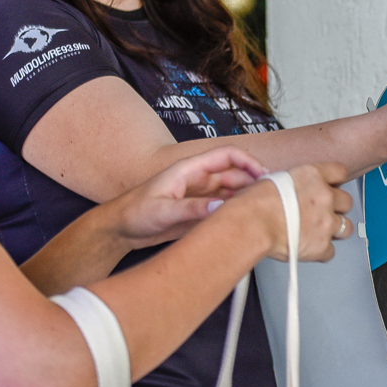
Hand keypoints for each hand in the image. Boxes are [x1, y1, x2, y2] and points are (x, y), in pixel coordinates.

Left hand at [108, 147, 266, 249]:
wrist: (118, 231)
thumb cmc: (133, 213)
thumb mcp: (161, 210)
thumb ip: (190, 209)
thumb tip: (218, 208)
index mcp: (190, 169)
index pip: (227, 155)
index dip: (248, 161)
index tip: (263, 175)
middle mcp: (199, 180)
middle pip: (235, 175)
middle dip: (253, 183)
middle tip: (268, 199)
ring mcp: (201, 197)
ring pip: (232, 194)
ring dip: (245, 200)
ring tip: (259, 213)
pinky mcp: (199, 213)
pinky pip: (224, 210)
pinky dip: (236, 214)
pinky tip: (244, 224)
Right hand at [236, 163, 356, 261]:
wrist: (251, 225)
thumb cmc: (252, 204)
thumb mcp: (274, 180)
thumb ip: (293, 185)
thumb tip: (292, 191)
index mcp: (313, 176)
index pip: (339, 172)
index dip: (335, 182)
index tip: (331, 187)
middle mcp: (325, 197)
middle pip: (347, 201)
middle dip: (337, 208)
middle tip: (322, 213)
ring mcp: (326, 222)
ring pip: (346, 227)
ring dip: (336, 230)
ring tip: (320, 233)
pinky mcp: (322, 245)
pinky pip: (330, 252)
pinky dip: (321, 252)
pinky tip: (309, 249)